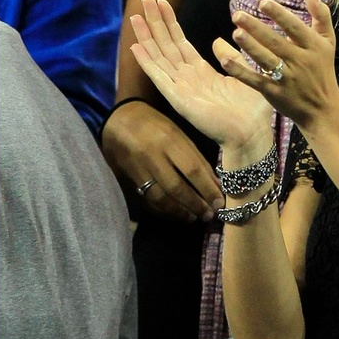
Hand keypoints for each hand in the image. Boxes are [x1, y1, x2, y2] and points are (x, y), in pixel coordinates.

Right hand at [102, 99, 224, 222]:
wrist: (118, 120)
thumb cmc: (156, 125)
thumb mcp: (179, 134)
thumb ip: (197, 160)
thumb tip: (216, 186)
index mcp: (169, 139)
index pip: (192, 170)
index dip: (207, 189)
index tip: (219, 203)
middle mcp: (152, 155)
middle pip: (176, 187)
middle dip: (195, 205)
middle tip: (208, 215)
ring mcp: (136, 169)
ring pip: (160, 198)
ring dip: (179, 212)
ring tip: (193, 218)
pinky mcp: (126, 179)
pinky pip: (146, 200)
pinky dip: (163, 211)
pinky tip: (175, 214)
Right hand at [129, 0, 272, 156]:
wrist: (250, 135)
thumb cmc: (251, 112)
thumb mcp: (243, 74)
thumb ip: (231, 57)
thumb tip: (219, 40)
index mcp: (201, 72)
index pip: (180, 42)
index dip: (170, 22)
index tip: (161, 2)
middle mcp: (187, 78)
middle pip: (166, 45)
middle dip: (155, 21)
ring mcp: (181, 88)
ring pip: (159, 57)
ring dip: (146, 36)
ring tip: (134, 16)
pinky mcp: (179, 99)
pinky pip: (159, 77)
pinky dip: (147, 62)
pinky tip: (136, 47)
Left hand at [222, 0, 338, 137]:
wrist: (323, 109)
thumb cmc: (323, 70)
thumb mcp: (328, 42)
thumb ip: (321, 16)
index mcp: (313, 46)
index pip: (295, 28)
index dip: (280, 15)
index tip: (263, 3)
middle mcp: (300, 62)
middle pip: (277, 43)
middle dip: (257, 28)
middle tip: (238, 15)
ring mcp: (287, 79)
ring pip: (266, 61)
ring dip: (250, 47)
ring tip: (236, 33)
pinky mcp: (275, 93)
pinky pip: (256, 81)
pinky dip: (241, 72)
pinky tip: (226, 61)